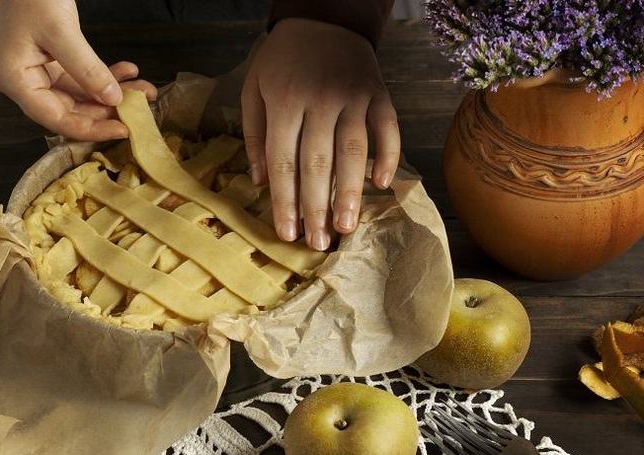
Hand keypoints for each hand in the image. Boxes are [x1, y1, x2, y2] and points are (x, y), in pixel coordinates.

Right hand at [0, 0, 156, 140]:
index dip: (90, 128)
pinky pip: (82, 78)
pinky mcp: (53, 62)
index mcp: (14, 81)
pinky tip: (128, 72)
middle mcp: (25, 82)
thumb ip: (86, 68)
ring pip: (81, 96)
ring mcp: (39, 72)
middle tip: (139, 109)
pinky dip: (105, 76)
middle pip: (70, 110)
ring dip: (112, 94)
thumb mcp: (61, 31)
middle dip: (107, 110)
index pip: (55, 118)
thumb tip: (113, 99)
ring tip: (142, 90)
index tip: (121, 129)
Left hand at [241, 18, 399, 249]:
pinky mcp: (379, 93)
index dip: (284, 201)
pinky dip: (389, 156)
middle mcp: (320, 100)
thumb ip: (255, 135)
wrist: (325, 17)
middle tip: (318, 242)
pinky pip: (388, 129)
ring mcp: (354, 97)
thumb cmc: (282, 60)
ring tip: (347, 227)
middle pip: (318, 163)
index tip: (287, 234)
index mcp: (284, 101)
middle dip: (317, 207)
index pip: (283, 161)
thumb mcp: (254, 88)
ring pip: (354, 152)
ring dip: (351, 193)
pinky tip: (383, 184)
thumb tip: (259, 182)